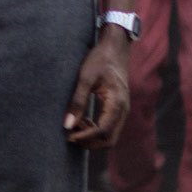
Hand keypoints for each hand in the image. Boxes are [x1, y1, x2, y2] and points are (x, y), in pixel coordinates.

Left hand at [66, 27, 130, 147]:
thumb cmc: (99, 60)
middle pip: (110, 139)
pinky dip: (96, 129)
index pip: (103, 131)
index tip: (69, 136)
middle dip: (90, 142)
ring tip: (74, 125)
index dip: (85, 137)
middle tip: (71, 136)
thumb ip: (77, 101)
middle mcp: (123, 110)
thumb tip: (68, 124)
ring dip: (92, 136)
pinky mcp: (119, 108)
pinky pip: (110, 127)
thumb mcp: (85, 78)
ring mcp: (123, 110)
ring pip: (111, 135)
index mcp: (117, 103)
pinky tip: (82, 120)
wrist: (115, 49)